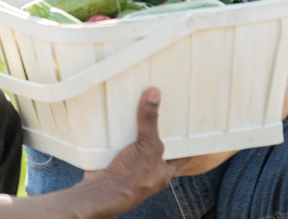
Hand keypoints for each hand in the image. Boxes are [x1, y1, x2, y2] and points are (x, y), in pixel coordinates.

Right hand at [82, 88, 188, 207]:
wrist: (100, 192)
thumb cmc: (131, 179)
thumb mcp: (148, 148)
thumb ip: (150, 122)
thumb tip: (155, 95)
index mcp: (164, 170)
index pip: (180, 152)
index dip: (184, 137)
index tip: (187, 120)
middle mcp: (148, 167)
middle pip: (154, 142)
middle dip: (154, 125)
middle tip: (157, 104)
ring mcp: (130, 163)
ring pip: (134, 140)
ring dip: (132, 125)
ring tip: (136, 102)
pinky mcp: (113, 159)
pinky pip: (116, 140)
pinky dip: (115, 129)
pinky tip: (115, 115)